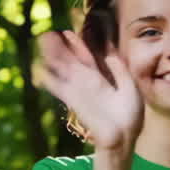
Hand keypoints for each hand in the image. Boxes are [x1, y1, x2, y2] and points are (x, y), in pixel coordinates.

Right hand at [34, 30, 141, 150]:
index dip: (77, 46)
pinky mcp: (74, 101)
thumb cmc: (129, 116)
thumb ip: (120, 69)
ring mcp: (79, 92)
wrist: (124, 137)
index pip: (86, 59)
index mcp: (100, 80)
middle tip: (47, 35)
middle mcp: (87, 84)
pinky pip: (59, 87)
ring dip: (52, 57)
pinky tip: (40, 71)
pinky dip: (50, 80)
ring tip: (42, 43)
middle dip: (60, 49)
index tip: (68, 33)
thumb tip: (111, 53)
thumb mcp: (130, 86)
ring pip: (63, 70)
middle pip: (70, 62)